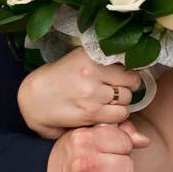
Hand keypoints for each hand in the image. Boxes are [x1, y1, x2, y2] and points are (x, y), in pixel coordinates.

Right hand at [18, 48, 141, 138]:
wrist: (34, 99)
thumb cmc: (59, 78)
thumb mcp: (80, 59)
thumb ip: (105, 61)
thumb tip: (138, 64)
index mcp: (90, 55)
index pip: (128, 62)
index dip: (130, 71)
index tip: (124, 75)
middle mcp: (92, 72)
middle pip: (131, 81)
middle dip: (127, 87)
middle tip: (115, 89)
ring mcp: (92, 93)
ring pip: (126, 99)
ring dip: (122, 103)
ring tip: (108, 101)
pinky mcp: (91, 113)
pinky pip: (119, 115)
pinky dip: (117, 116)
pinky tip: (105, 112)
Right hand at [47, 125, 145, 171]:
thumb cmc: (70, 154)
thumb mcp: (87, 134)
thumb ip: (119, 131)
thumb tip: (145, 140)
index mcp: (85, 140)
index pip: (126, 142)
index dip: (120, 145)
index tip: (109, 149)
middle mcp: (86, 164)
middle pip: (128, 166)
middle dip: (120, 166)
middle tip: (105, 166)